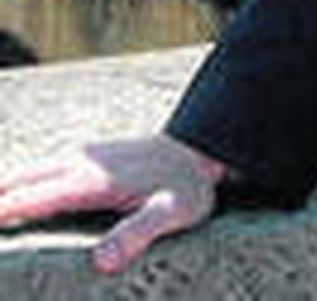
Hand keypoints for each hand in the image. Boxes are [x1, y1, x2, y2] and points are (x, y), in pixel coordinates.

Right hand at [0, 134, 227, 274]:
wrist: (203, 148)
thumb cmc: (189, 187)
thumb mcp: (174, 213)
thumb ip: (139, 232)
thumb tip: (101, 262)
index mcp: (88, 181)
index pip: (28, 199)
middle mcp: (76, 165)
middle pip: (15, 182)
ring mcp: (77, 159)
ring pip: (23, 174)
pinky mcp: (81, 161)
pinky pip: (35, 174)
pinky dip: (11, 186)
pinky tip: (4, 199)